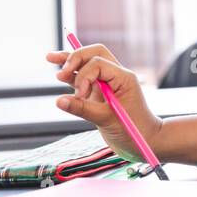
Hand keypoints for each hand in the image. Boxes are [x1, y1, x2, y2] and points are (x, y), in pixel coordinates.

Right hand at [45, 43, 164, 161]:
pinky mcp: (99, 93)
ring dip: (70, 61)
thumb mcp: (107, 120)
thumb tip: (58, 101)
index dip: (84, 76)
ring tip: (50, 58)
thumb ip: (83, 109)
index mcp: (123, 78)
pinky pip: (84, 78)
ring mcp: (107, 83)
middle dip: (75, 58)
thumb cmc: (133, 131)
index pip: (98, 63)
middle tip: (62, 73)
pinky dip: (72, 75)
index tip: (80, 96)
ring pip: (87, 63)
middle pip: (94, 54)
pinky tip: (58, 73)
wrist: (145, 142)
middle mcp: (116, 76)